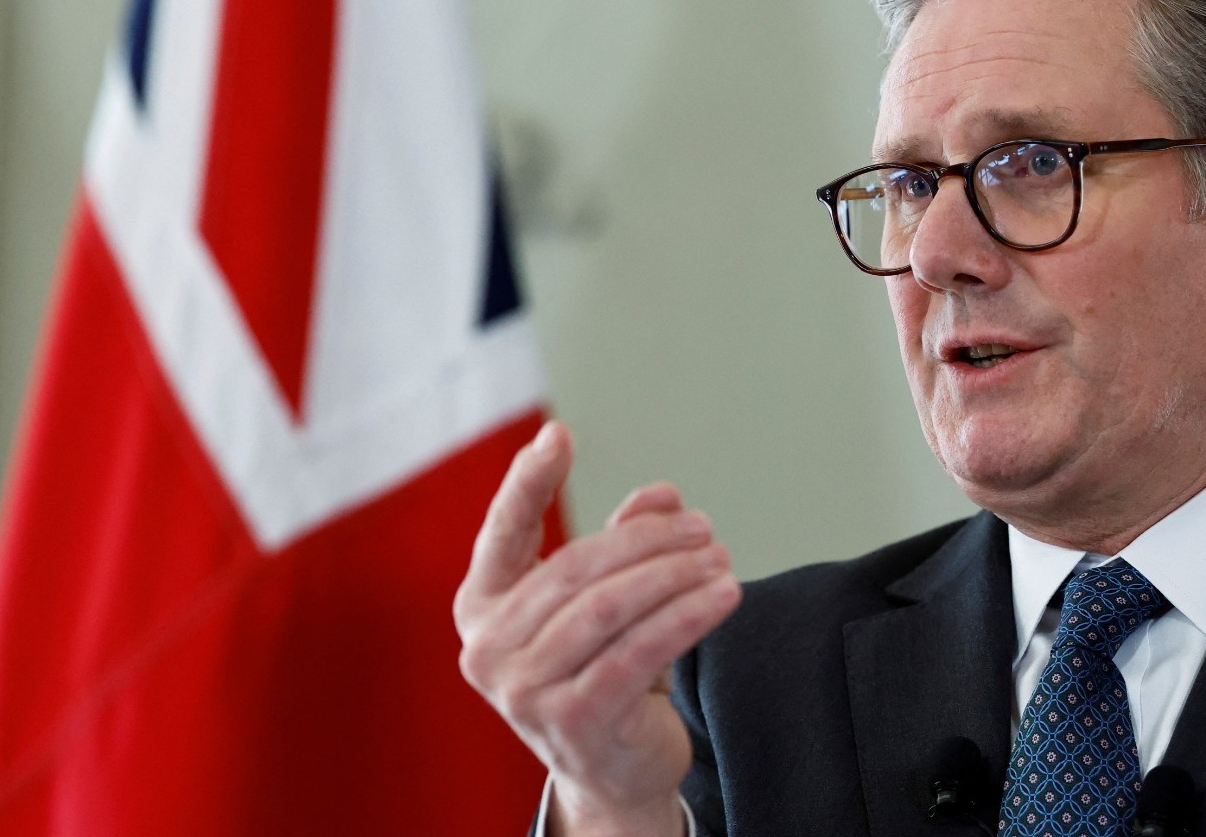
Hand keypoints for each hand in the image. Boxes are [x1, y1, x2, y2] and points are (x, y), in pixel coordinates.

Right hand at [454, 422, 740, 835]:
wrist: (611, 771)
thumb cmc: (602, 670)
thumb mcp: (607, 600)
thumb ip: (625, 542)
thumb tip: (663, 495)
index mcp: (482, 606)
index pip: (503, 531)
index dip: (528, 481)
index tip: (559, 435)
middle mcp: (488, 647)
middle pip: (577, 567)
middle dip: (647, 539)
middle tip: (701, 527)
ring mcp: (524, 688)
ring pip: (611, 606)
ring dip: (675, 574)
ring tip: (718, 556)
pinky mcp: (574, 718)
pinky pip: (641, 648)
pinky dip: (689, 614)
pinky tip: (724, 595)